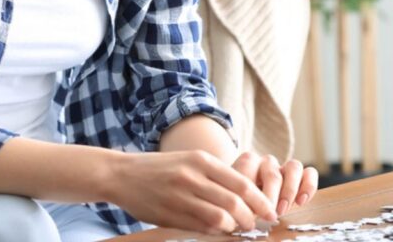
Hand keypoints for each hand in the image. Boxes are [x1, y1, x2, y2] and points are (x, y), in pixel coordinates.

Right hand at [106, 150, 277, 234]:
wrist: (122, 174)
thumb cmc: (161, 168)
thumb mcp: (189, 160)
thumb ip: (215, 175)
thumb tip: (248, 194)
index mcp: (201, 160)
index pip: (241, 184)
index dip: (260, 201)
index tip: (270, 212)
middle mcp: (192, 177)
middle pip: (234, 204)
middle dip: (250, 219)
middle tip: (254, 225)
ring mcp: (180, 197)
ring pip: (219, 219)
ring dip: (233, 228)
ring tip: (236, 229)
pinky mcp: (169, 214)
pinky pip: (200, 228)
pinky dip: (214, 232)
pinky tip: (217, 231)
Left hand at [231, 151, 318, 215]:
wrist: (251, 198)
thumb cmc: (242, 198)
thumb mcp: (237, 197)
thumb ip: (241, 198)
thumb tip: (248, 210)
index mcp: (248, 162)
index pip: (248, 165)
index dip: (248, 189)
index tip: (248, 208)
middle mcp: (267, 161)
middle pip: (273, 174)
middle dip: (271, 197)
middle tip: (268, 214)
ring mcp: (285, 167)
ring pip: (294, 166)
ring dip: (290, 191)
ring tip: (282, 209)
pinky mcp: (301, 175)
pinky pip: (310, 173)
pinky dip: (308, 186)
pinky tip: (300, 202)